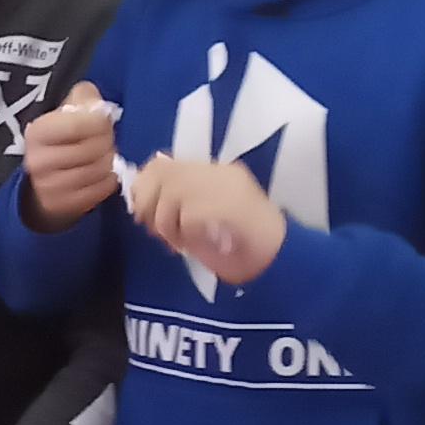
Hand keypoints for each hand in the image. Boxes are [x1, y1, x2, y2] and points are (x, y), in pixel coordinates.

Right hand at [23, 84, 124, 231]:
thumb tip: (100, 108)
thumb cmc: (63, 137)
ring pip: (99, 170)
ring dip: (110, 161)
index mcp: (38, 132)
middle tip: (106, 139)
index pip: (78, 125)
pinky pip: (102, 190)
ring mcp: (50, 187)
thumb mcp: (67, 109)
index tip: (102, 121)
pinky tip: (104, 172)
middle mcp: (38, 161)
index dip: (100, 121)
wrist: (45, 177)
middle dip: (107, 141)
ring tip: (105, 155)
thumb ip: (85, 97)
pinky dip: (110, 179)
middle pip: (93, 149)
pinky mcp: (64, 205)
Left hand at [124, 153, 287, 285]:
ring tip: (179, 243)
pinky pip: (190, 215)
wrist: (284, 260)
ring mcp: (228, 187)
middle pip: (163, 174)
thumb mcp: (201, 222)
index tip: (142, 212)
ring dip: (167, 224)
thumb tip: (140, 203)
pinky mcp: (232, 206)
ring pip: (173, 193)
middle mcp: (220, 174)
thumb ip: (176, 207)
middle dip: (149, 204)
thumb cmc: (243, 248)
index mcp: (214, 174)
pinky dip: (186, 233)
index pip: (163, 164)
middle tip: (156, 231)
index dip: (145, 186)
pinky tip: (193, 245)